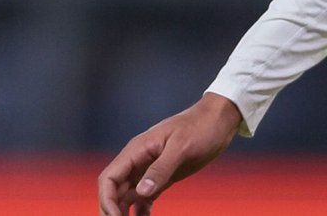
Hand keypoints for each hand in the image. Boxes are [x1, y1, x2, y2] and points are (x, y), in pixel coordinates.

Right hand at [97, 92, 241, 215]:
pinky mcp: (163, 177)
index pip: (109, 178)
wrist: (220, 120)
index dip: (107, 200)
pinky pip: (145, 198)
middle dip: (113, 210)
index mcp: (137, 150)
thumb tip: (141, 192)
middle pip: (114, 190)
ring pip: (127, 196)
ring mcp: (149, 169)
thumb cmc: (201, 127)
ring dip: (124, 213)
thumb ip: (161, 168)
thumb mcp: (182, 147)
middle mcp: (138, 161)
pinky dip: (141, 212)